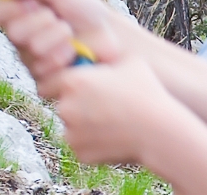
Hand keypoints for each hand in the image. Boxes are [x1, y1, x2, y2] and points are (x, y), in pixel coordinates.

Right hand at [0, 0, 122, 95]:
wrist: (110, 37)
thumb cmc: (86, 12)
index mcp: (21, 15)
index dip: (10, 9)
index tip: (30, 3)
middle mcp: (22, 39)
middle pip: (15, 32)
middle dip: (44, 22)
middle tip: (59, 20)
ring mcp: (31, 61)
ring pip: (33, 50)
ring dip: (58, 39)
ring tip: (71, 38)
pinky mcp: (43, 81)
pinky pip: (44, 71)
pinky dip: (64, 58)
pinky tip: (73, 56)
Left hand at [47, 59, 178, 164]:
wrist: (157, 130)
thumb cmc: (144, 90)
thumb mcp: (127, 61)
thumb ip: (104, 57)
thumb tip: (97, 53)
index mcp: (73, 81)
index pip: (49, 80)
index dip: (61, 81)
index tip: (73, 83)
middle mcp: (65, 107)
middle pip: (62, 102)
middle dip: (76, 101)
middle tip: (100, 101)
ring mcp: (71, 133)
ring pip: (72, 124)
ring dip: (84, 121)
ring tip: (111, 118)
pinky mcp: (80, 153)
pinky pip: (81, 143)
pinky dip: (92, 140)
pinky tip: (113, 133)